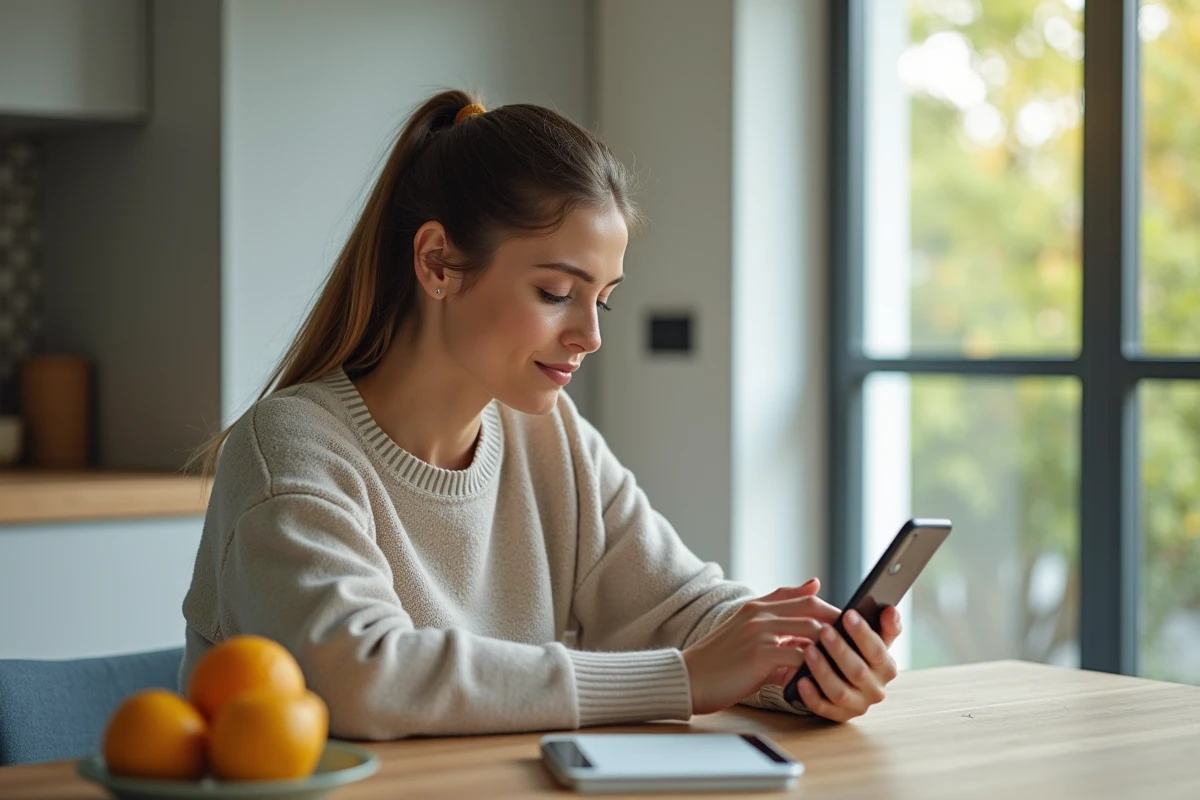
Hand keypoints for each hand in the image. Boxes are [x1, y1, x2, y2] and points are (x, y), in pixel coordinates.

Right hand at [682, 579, 838, 714]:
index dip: (828, 608)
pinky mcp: (760, 654)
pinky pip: (800, 657)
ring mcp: (760, 631)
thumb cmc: (720, 661)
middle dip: (839, 622)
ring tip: (849, 659)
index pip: (803, 596)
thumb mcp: (746, 635)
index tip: (847, 622)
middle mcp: (759, 612)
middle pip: (812, 607)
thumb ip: (775, 625)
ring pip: (812, 630)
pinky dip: (817, 666)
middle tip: (857, 640)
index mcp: (757, 606)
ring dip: (833, 645)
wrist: (689, 678)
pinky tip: (827, 676)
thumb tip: (805, 629)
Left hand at [795, 605, 901, 721]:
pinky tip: (800, 680)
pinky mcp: (839, 715)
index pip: (879, 651)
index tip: (849, 614)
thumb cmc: (857, 652)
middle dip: (840, 649)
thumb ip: (884, 625)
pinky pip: (824, 708)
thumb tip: (890, 610)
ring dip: (823, 670)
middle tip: (824, 630)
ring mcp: (857, 704)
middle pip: (858, 671)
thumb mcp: (872, 638)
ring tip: (808, 650)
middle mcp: (875, 689)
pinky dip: (812, 695)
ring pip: (840, 691)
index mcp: (886, 667)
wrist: (841, 679)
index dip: (864, 633)